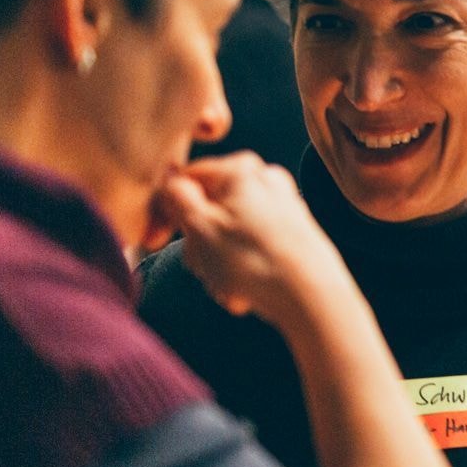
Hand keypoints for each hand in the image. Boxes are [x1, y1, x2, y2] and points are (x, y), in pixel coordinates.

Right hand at [154, 154, 353, 325]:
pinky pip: (249, 248)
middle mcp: (264, 179)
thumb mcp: (201, 228)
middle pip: (207, 210)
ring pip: (226, 234)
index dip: (165, 213)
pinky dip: (241, 270)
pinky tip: (247, 292)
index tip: (153, 242)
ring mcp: (281, 205)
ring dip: (218, 264)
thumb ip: (177, 199)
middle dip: (199, 245)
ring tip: (231, 286)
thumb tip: (169, 181)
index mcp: (240, 169)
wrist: (313, 297)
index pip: (184, 182)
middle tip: (207, 269)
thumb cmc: (254, 261)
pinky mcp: (292, 232)